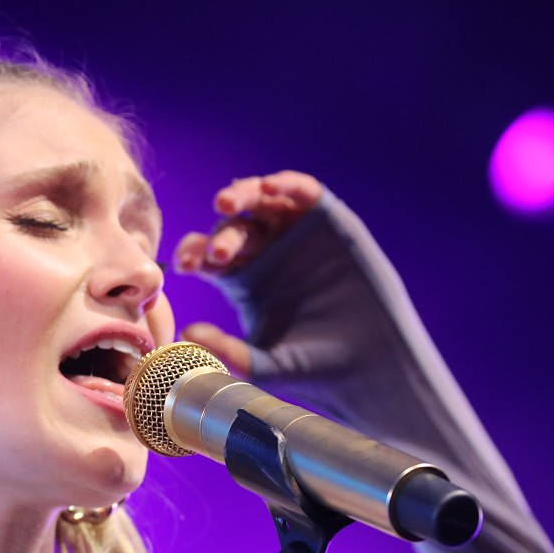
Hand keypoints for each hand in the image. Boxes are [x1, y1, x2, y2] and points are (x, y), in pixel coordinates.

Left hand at [172, 171, 321, 376]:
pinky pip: (303, 192)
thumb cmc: (313, 368)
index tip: (183, 265)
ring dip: (243, 194)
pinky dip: (286, 184)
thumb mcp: (262, 365)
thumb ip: (227, 351)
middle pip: (230, 227)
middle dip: (219, 237)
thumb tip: (187, 331)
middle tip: (216, 255)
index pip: (207, 255)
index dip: (193, 252)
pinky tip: (271, 186)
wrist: (370, 365)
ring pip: (261, 200)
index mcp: (241, 278)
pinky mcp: (328, 221)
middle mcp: (264, 251)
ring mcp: (295, 234)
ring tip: (227, 204)